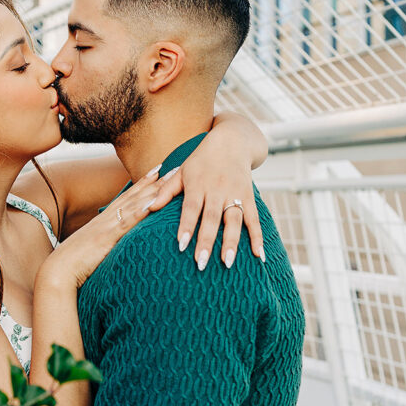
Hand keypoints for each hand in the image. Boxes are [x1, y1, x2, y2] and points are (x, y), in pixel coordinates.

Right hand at [38, 166, 162, 289]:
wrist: (59, 270)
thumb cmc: (75, 262)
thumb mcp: (94, 247)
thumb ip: (107, 241)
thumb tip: (116, 242)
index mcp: (104, 220)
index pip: (127, 197)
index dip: (143, 183)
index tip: (158, 170)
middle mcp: (106, 218)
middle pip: (135, 195)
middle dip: (155, 181)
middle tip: (175, 167)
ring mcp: (106, 226)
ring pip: (133, 204)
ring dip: (153, 191)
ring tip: (169, 179)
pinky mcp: (106, 239)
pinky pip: (125, 224)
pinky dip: (138, 213)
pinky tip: (152, 204)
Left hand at [146, 155, 263, 270]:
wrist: (232, 142)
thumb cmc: (201, 160)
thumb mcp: (181, 170)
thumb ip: (166, 190)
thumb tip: (148, 207)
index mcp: (198, 184)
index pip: (192, 207)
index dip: (187, 225)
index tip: (182, 245)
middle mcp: (218, 190)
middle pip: (212, 218)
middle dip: (207, 241)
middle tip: (201, 263)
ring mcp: (235, 194)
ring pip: (234, 221)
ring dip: (232, 242)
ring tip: (227, 263)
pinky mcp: (249, 197)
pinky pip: (254, 219)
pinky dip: (257, 237)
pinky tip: (258, 255)